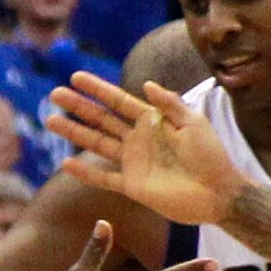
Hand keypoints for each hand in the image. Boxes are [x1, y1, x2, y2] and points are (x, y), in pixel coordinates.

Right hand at [47, 74, 246, 225]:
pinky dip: (86, 173)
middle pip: (102, 120)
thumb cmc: (211, 156)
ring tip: (51, 120)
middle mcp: (139, 140)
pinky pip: (104, 178)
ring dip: (74, 133)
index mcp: (153, 121)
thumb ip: (170, 104)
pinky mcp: (133, 186)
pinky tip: (66, 163)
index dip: (98, 89)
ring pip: (97, 144)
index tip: (76, 77)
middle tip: (54, 94)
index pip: (119, 101)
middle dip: (78, 107)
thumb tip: (146, 84)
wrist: (219, 193)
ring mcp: (134, 162)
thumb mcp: (194, 122)